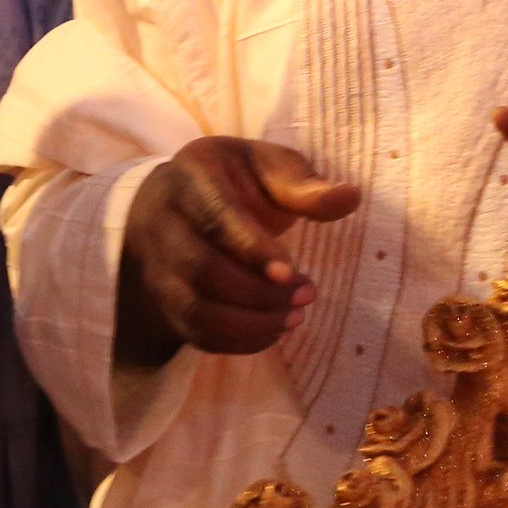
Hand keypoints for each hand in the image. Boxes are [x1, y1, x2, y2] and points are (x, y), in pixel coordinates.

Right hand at [118, 137, 360, 362]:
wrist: (180, 200)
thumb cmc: (236, 181)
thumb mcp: (267, 166)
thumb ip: (304, 184)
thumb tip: (350, 196)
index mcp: (192, 176)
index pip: (215, 216)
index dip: (251, 247)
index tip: (292, 271)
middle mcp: (163, 221)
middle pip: (203, 268)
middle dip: (259, 291)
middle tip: (308, 294)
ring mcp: (158, 265)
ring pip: (195, 308)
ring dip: (250, 322)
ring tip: (295, 317)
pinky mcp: (165, 301)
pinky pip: (194, 333)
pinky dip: (237, 341)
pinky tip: (273, 331)